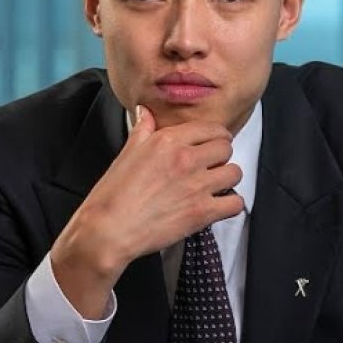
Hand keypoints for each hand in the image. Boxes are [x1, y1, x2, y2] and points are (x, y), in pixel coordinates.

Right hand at [50, 105, 243, 317]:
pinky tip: (218, 205)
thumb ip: (142, 129)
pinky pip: (235, 203)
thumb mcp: (126, 153)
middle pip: (226, 148)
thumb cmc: (113, 194)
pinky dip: (230, 204)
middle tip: (212, 166)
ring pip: (234, 173)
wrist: (108, 229)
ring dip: (227, 178)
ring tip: (216, 185)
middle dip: (221, 156)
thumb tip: (145, 112)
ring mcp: (196, 185)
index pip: (211, 128)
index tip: (213, 144)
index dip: (215, 137)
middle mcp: (186, 159)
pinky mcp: (202, 212)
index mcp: (168, 141)